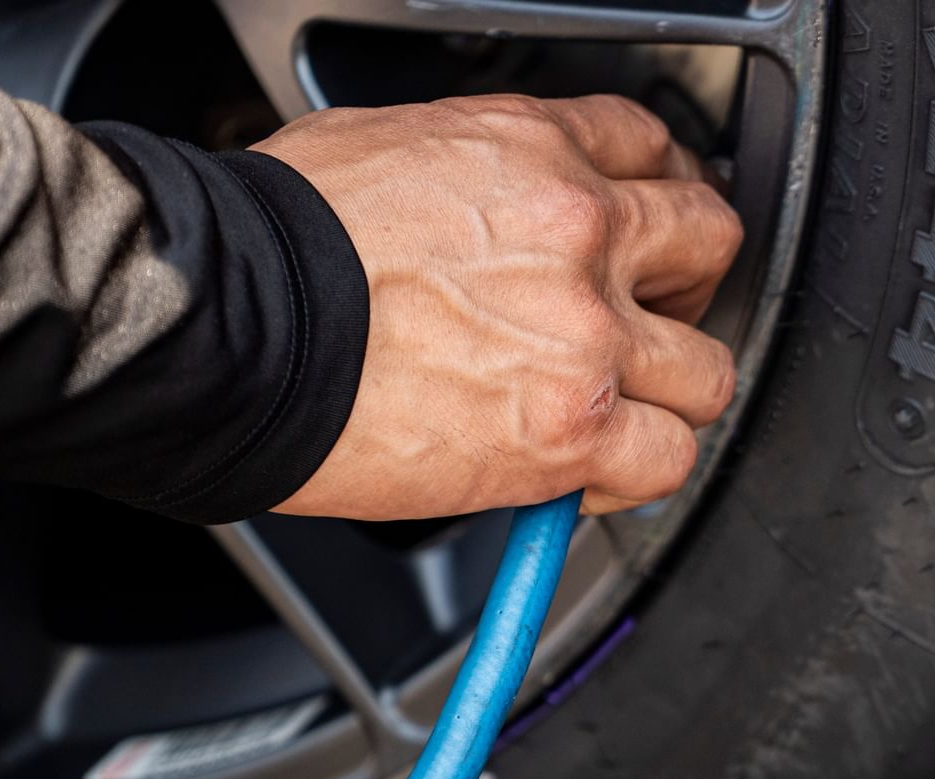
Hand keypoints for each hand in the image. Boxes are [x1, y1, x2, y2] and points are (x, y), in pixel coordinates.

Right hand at [253, 94, 742, 518]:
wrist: (228, 330)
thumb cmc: (273, 247)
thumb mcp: (384, 151)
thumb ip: (475, 184)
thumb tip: (489, 225)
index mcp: (531, 151)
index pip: (648, 149)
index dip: (657, 194)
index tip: (649, 228)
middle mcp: (578, 234)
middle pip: (706, 243)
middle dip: (683, 285)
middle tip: (649, 319)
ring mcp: (586, 336)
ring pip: (706, 371)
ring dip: (670, 393)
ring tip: (623, 410)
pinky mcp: (573, 430)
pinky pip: (667, 460)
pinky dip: (637, 474)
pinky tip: (591, 472)